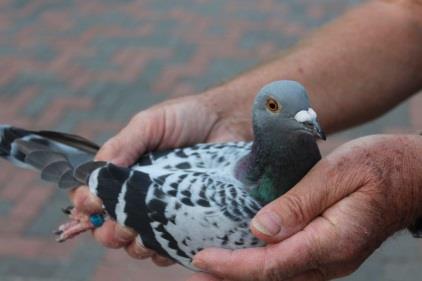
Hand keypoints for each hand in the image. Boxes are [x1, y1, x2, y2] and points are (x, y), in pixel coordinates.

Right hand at [69, 93, 252, 264]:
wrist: (228, 122)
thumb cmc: (186, 118)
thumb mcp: (149, 123)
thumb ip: (123, 144)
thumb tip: (98, 172)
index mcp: (123, 173)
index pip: (93, 196)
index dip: (86, 204)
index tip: (91, 203)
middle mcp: (139, 196)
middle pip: (109, 227)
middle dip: (107, 231)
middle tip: (119, 224)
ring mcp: (163, 212)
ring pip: (135, 244)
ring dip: (132, 245)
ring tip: (140, 233)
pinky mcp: (186, 223)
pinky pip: (168, 249)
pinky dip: (161, 252)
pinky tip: (165, 244)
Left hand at [190, 135, 421, 279]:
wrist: (411, 174)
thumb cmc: (378, 167)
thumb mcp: (337, 174)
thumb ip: (298, 204)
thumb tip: (259, 230)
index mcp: (333, 241)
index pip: (272, 264)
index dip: (233, 265)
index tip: (200, 259)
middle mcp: (331, 260)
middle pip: (271, 277)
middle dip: (229, 276)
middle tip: (193, 272)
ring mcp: (330, 259)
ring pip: (278, 274)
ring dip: (242, 272)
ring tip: (208, 269)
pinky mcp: (327, 251)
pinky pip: (287, 264)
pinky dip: (260, 263)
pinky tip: (242, 255)